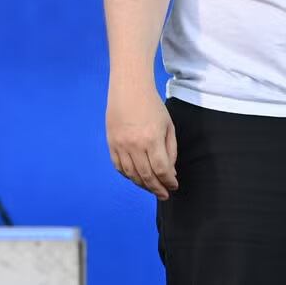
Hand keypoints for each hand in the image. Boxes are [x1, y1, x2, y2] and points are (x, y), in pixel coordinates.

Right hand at [106, 78, 179, 199]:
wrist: (129, 89)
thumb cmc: (152, 105)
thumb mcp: (168, 125)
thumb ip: (171, 150)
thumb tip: (170, 172)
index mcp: (152, 139)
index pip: (162, 169)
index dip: (168, 181)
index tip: (174, 186)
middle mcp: (135, 145)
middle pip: (146, 176)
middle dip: (157, 188)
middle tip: (164, 195)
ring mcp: (121, 145)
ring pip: (131, 175)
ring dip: (143, 185)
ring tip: (152, 188)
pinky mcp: (111, 144)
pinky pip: (119, 167)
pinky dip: (128, 175)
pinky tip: (137, 178)